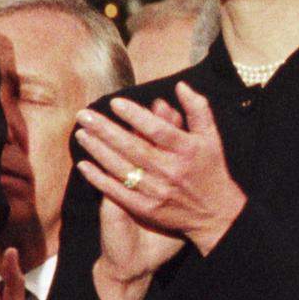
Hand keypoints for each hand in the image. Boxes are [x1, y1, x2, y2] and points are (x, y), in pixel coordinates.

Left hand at [75, 83, 246, 253]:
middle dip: (105, 130)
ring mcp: (158, 191)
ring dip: (98, 150)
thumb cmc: (211, 169)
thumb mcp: (211, 137)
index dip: (135, 116)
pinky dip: (99, 179)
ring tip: (81, 134)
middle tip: (83, 115)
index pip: (157, 130)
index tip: (114, 103)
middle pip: (133, 147)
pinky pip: (118, 192)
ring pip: (122, 168)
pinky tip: (83, 165)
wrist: (217, 214)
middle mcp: (171, 170)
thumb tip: (180, 85)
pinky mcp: (147, 209)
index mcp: (187, 150)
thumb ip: (197, 109)